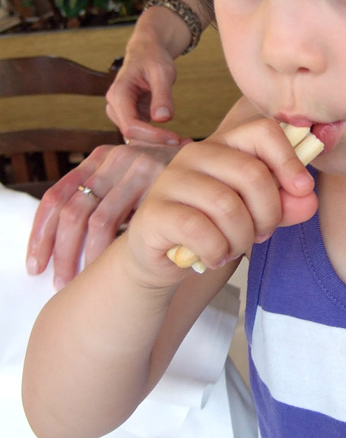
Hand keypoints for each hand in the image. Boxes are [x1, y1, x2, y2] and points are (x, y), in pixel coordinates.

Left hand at [27, 142, 180, 288]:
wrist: (218, 158)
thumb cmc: (175, 180)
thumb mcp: (137, 181)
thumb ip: (112, 196)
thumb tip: (73, 237)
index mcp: (100, 158)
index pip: (57, 196)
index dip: (40, 232)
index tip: (35, 263)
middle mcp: (113, 157)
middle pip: (70, 209)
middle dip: (59, 251)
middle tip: (57, 280)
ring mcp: (135, 165)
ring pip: (94, 219)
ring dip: (83, 254)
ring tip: (78, 279)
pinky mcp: (155, 178)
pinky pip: (123, 220)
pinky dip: (112, 248)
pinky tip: (111, 265)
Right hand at [105, 38, 183, 144]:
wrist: (147, 52)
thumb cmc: (153, 58)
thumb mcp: (162, 72)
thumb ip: (162, 95)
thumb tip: (162, 119)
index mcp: (118, 94)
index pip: (131, 125)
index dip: (152, 136)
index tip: (175, 139)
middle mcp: (115, 107)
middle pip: (133, 135)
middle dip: (158, 143)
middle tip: (186, 144)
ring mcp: (121, 114)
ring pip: (138, 138)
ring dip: (160, 143)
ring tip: (185, 142)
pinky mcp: (132, 118)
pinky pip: (143, 134)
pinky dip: (160, 138)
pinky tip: (179, 140)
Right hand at [124, 119, 317, 286]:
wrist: (162, 256)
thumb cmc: (214, 226)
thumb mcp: (256, 214)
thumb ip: (284, 204)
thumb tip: (308, 199)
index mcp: (224, 144)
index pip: (264, 131)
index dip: (290, 160)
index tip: (303, 189)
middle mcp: (196, 154)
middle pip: (252, 174)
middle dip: (268, 214)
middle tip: (261, 234)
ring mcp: (171, 180)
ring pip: (228, 206)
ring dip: (242, 238)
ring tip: (234, 247)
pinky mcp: (154, 211)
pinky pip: (201, 231)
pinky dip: (217, 251)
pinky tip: (214, 256)